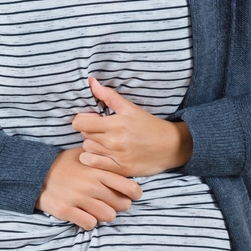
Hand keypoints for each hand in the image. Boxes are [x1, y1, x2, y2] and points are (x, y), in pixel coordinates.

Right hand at [36, 147, 143, 230]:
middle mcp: (91, 185)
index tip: (132, 194)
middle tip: (112, 202)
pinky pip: (90, 224)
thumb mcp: (82, 154)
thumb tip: (118, 154)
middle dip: (120, 205)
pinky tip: (85, 215)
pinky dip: (90, 221)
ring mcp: (79, 199)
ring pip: (109, 216)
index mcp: (97, 171)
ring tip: (98, 209)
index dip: (135, 193)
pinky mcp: (67, 210)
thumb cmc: (62, 163)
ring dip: (105, 214)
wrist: (36, 172)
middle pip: (122, 204)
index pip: (129, 186)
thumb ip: (101, 156)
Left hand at [72, 76, 193, 176]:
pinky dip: (94, 159)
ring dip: (92, 145)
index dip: (82, 120)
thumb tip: (91, 81)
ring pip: (87, 150)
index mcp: (115, 124)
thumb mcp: (129, 108)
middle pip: (84, 136)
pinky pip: (94, 164)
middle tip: (101, 130)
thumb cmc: (148, 125)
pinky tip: (103, 155)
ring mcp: (117, 157)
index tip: (91, 120)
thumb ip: (108, 95)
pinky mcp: (120, 170)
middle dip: (89, 131)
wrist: (170, 146)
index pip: (80, 123)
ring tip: (104, 142)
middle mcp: (114, 141)